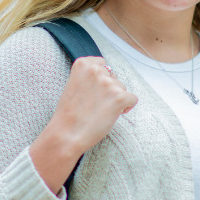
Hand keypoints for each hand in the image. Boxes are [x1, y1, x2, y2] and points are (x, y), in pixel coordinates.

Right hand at [30, 57, 136, 191]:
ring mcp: (108, 83)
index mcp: (83, 64)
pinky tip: (113, 115)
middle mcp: (96, 70)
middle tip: (95, 105)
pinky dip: (126, 108)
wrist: (66, 135)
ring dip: (116, 99)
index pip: (102, 63)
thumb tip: (108, 78)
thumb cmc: (69, 115)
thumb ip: (88, 77)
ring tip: (100, 112)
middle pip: (113, 76)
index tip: (93, 92)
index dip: (101, 79)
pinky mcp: (119, 97)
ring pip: (122, 88)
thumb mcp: (73, 85)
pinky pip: (132, 99)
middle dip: (109, 90)